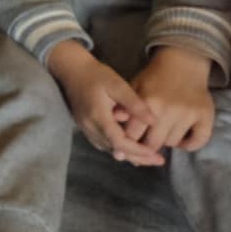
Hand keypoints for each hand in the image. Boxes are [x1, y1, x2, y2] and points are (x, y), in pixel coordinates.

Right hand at [48, 42, 163, 165]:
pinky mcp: (85, 127)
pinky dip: (118, 149)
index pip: (120, 143)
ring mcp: (85, 128)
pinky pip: (102, 144)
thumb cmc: (96, 75)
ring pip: (109, 149)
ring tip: (149, 157)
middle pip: (116, 150)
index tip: (156, 154)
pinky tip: (130, 148)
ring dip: (129, 155)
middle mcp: (90, 127)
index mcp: (98, 117)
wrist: (72, 70)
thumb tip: (154, 121)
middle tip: (158, 161)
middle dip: (138, 158)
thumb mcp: (118, 85)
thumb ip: (135, 104)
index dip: (138, 151)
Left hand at [131, 46, 216, 150]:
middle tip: (146, 140)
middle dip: (147, 145)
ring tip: (162, 134)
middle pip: (153, 143)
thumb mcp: (132, 87)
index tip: (129, 141)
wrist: (182, 63)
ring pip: (173, 143)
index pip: (133, 135)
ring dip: (166, 142)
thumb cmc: (153, 77)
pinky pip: (199, 141)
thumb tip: (115, 124)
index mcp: (148, 102)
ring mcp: (188, 114)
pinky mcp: (205, 115)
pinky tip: (181, 140)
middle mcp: (168, 110)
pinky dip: (189, 144)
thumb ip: (123, 107)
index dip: (128, 141)